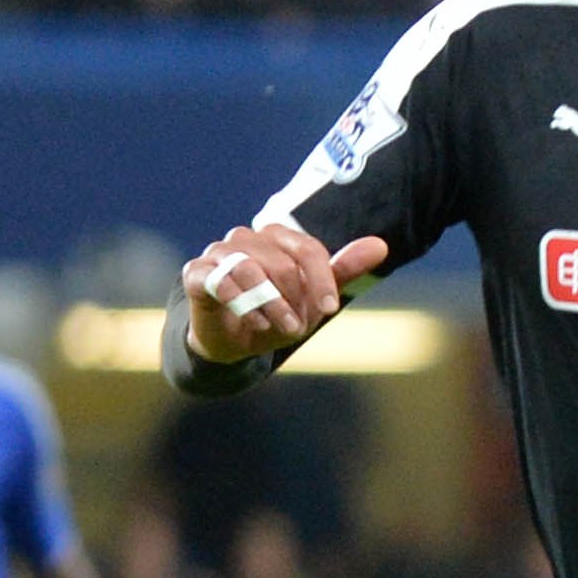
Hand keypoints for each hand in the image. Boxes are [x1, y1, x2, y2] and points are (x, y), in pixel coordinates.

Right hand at [181, 222, 385, 362]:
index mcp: (278, 237)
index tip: (330, 309)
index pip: (307, 248)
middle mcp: (246, 238)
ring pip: (249, 269)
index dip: (322, 280)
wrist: (236, 340)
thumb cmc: (278, 311)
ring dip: (270, 305)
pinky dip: (239, 302)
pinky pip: (218, 279)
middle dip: (295, 300)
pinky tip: (255, 321)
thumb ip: (344, 270)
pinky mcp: (196, 273)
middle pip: (282, 263)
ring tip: (277, 327)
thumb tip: (381, 245)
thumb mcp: (314, 297)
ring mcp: (218, 253)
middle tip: (296, 327)